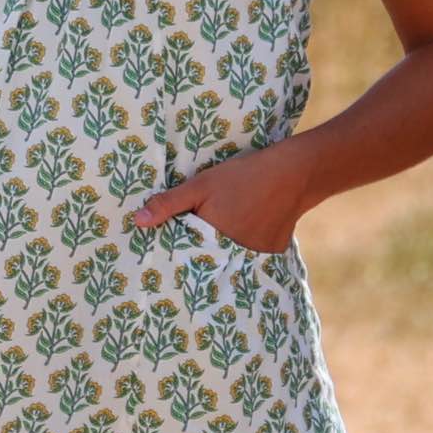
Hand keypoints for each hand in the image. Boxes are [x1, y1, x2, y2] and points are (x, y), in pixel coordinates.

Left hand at [131, 146, 300, 253]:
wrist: (295, 173)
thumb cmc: (244, 176)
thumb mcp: (202, 185)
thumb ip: (169, 204)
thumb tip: (137, 222)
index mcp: (211, 240)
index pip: (186, 255)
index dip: (177, 250)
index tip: (166, 252)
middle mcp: (233, 255)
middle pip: (209, 259)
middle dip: (199, 253)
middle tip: (194, 243)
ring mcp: (255, 257)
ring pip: (230, 258)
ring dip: (224, 249)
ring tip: (224, 232)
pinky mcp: (272, 253)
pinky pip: (251, 255)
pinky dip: (246, 246)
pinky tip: (248, 229)